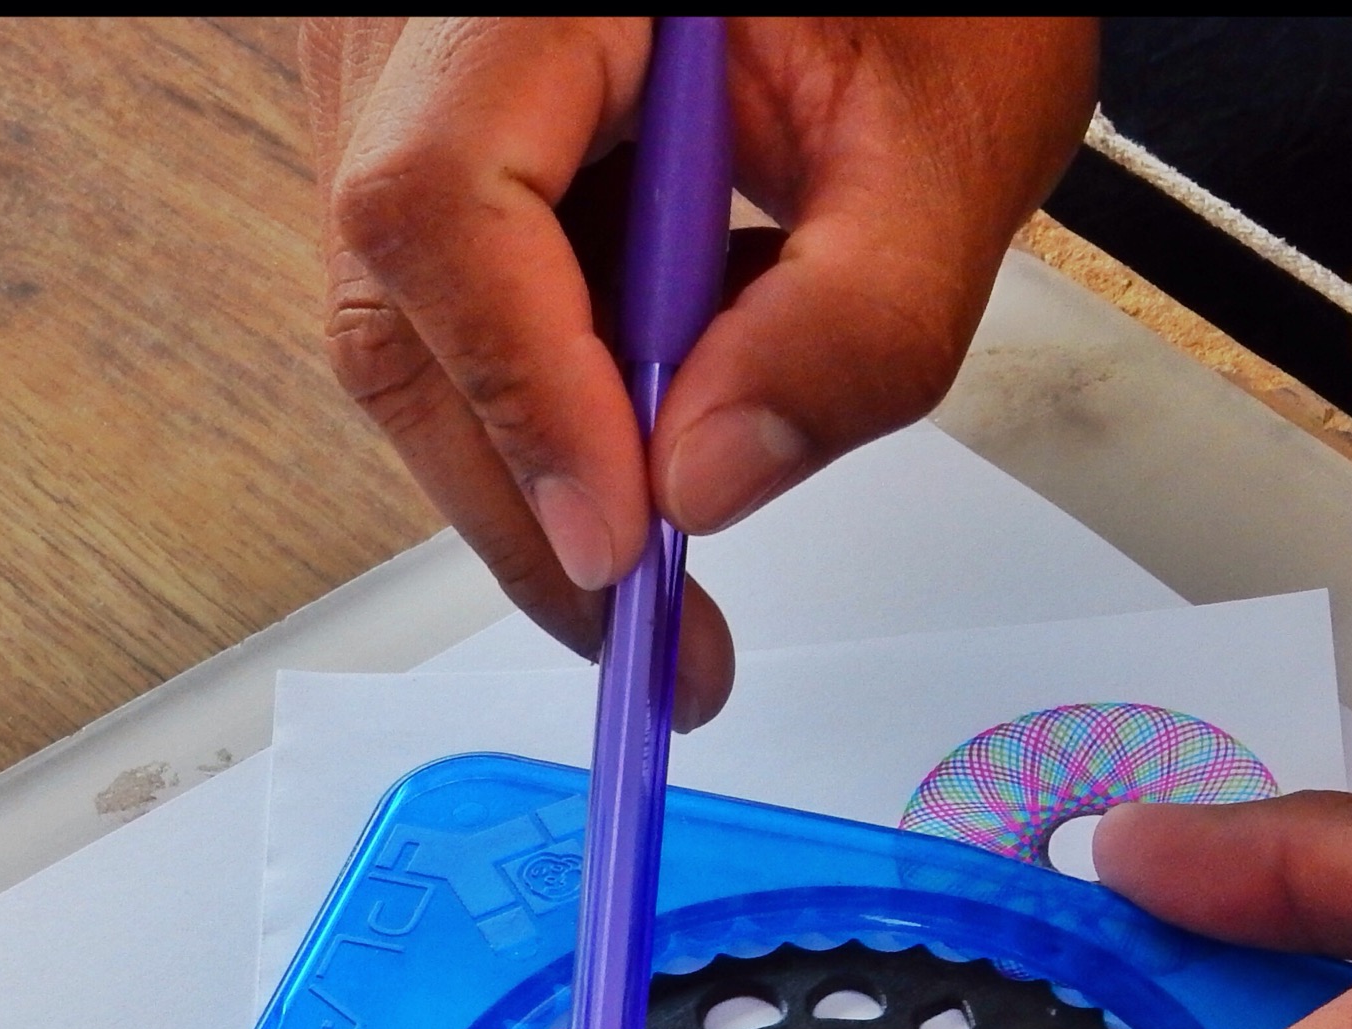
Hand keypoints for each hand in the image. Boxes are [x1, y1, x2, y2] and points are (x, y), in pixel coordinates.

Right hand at [300, 17, 1096, 723]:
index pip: (443, 199)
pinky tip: (663, 433)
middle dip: (532, 496)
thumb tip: (705, 486)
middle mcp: (426, 12)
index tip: (624, 545)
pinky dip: (561, 406)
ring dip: (550, 466)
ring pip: (416, 326)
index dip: (524, 396)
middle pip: (402, 293)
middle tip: (653, 642)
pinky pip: (461, 308)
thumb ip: (857, 319)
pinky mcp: (437, 141)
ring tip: (675, 568)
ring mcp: (408, 77)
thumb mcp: (949, 141)